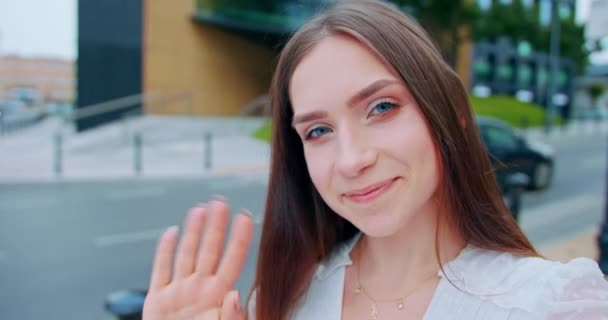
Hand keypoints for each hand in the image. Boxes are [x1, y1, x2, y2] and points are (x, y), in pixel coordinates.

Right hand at [143, 199, 253, 319]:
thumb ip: (231, 317)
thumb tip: (235, 295)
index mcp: (217, 297)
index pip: (232, 261)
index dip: (239, 239)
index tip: (245, 217)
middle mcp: (199, 290)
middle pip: (209, 251)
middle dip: (216, 226)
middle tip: (221, 202)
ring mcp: (178, 293)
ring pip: (186, 254)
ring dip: (192, 232)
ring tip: (200, 209)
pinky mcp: (157, 301)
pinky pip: (160, 271)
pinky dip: (163, 252)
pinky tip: (170, 233)